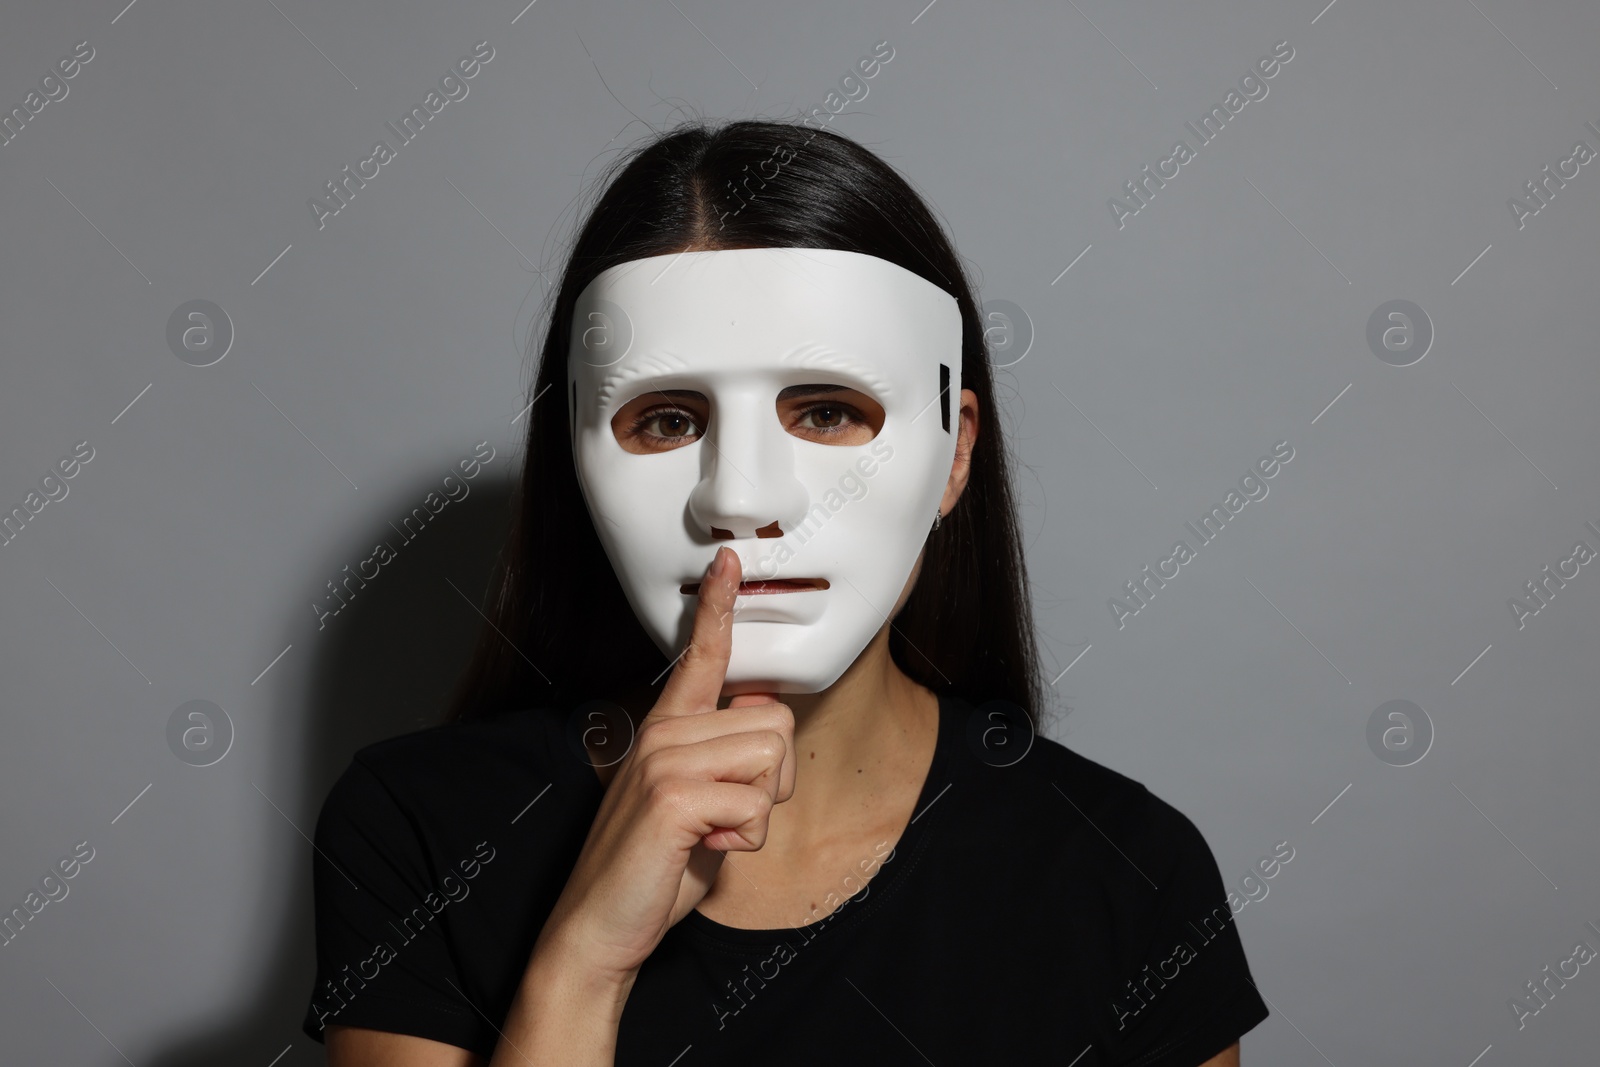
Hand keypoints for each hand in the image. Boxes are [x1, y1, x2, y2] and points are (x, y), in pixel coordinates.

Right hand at [531, 545, 795, 984]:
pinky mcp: (672, 797)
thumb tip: (767, 724)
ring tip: (717, 830)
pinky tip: (708, 846)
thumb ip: (727, 763)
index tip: (730, 561)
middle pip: (776, 721)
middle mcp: (663, 734)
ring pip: (772, 757)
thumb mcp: (699, 805)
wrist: (599, 927)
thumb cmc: (653, 869)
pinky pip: (756, 803)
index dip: (718, 606)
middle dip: (776, 778)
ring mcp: (664, 761)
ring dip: (761, 809)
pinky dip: (747, 837)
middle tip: (734, 813)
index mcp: (666, 729)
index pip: (698, 655)